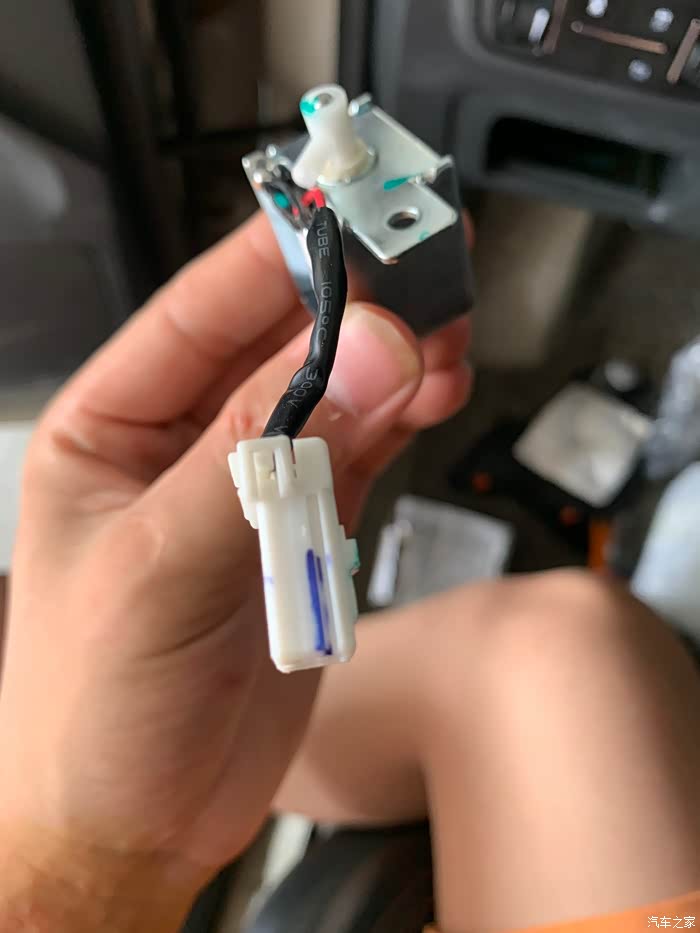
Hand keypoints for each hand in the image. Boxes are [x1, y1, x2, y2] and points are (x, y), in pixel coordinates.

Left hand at [0, 212, 470, 923]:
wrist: (130, 827)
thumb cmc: (90, 710)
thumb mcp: (158, 567)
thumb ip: (262, 458)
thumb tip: (360, 358)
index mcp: (112, 430)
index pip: (200, 312)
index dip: (275, 258)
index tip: (347, 216)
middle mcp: (183, 446)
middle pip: (281, 343)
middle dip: (354, 308)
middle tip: (423, 277)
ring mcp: (250, 487)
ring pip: (334, 393)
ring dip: (390, 363)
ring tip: (442, 343)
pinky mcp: (301, 532)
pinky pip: (360, 452)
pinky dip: (401, 421)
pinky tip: (429, 396)